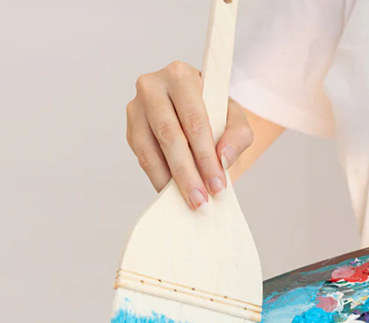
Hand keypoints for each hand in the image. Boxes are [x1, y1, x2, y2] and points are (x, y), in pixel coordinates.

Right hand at [126, 61, 253, 209]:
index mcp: (180, 75)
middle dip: (187, 173)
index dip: (205, 156)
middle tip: (200, 200)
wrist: (196, 110)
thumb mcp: (235, 118)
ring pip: (149, 150)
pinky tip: (173, 192)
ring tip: (188, 201)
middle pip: (169, 136)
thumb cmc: (216, 112)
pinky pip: (142, 158)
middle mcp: (152, 86)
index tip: (217, 185)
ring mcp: (136, 108)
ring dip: (168, 181)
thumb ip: (238, 135)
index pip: (194, 120)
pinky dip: (158, 178)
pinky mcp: (130, 129)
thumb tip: (222, 157)